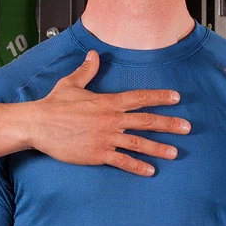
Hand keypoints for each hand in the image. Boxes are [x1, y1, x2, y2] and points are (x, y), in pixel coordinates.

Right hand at [28, 51, 189, 175]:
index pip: (140, 98)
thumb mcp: (71, 83)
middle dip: (169, 124)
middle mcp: (111, 119)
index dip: (160, 97)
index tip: (176, 98)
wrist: (38, 125)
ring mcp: (106, 138)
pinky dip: (137, 166)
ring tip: (174, 152)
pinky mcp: (97, 154)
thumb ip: (87, 70)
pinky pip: (122, 161)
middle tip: (186, 127)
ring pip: (138, 143)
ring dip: (158, 148)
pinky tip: (150, 171)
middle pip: (146, 121)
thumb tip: (94, 54)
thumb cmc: (54, 104)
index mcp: (108, 102)